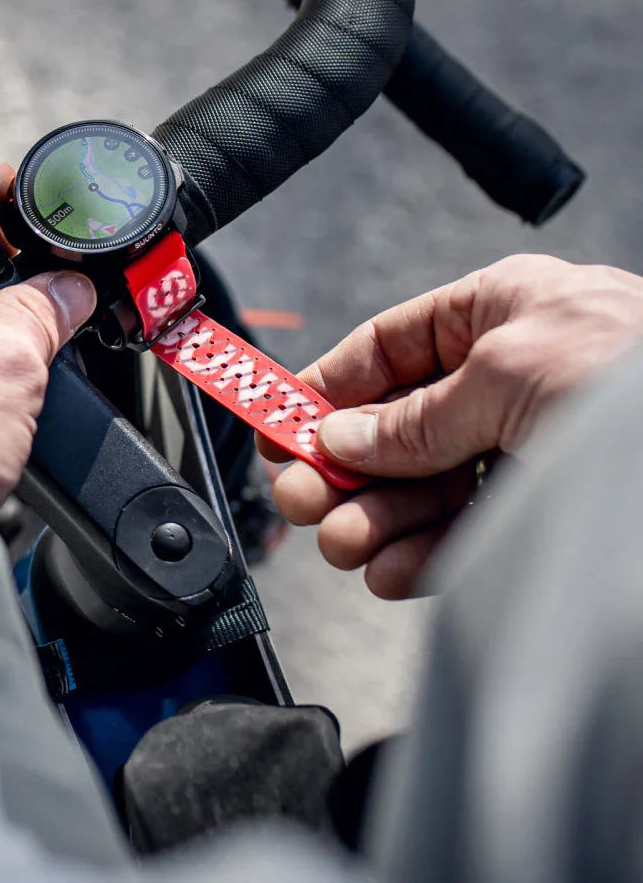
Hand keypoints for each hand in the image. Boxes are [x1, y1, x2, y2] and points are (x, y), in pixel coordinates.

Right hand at [258, 255, 642, 597]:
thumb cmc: (640, 382)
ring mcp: (533, 449)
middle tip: (304, 503)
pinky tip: (393, 570)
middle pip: (400, 427)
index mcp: (504, 313)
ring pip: (429, 488)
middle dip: (348, 469)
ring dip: (378, 520)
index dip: (327, 388)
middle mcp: (513, 379)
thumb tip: (343, 438)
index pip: (390, 348)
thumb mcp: (507, 374)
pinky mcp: (552, 514)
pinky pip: (469, 534)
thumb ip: (415, 417)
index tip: (278, 427)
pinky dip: (424, 555)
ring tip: (345, 547)